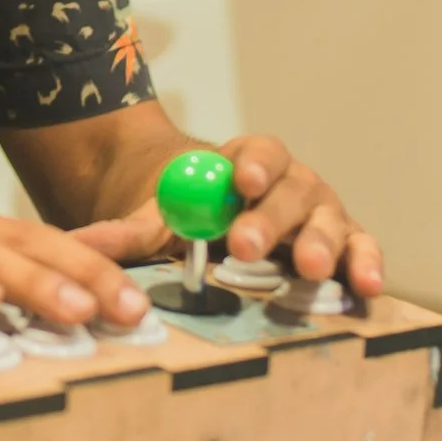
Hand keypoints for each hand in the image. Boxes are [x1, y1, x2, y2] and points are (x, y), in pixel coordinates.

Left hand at [75, 135, 383, 297]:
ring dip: (321, 243)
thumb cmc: (188, 215)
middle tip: (250, 243)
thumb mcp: (152, 219)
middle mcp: (292, 183)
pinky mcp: (342, 248)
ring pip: (328, 221)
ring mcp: (321, 215)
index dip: (253, 165)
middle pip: (291, 191)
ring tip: (310, 267)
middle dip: (272, 217)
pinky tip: (366, 286)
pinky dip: (365, 265)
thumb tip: (75, 246)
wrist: (214, 226)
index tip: (242, 180)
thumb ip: (120, 232)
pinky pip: (359, 251)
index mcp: (247, 163)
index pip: (257, 154)